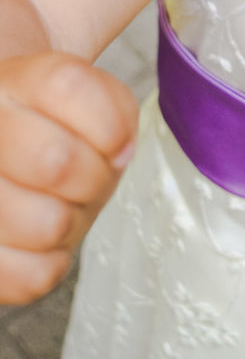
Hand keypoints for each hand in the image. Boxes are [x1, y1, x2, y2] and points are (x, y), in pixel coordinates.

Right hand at [0, 51, 137, 303]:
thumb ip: (115, 107)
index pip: (67, 86)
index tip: (117, 141)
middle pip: (57, 162)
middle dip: (97, 177)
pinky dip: (52, 263)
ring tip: (63, 203)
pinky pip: (31, 277)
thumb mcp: (92, 90)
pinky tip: (42, 237)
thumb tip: (119, 150)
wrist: (11, 144)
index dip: (111, 122)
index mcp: (11, 80)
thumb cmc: (57, 125)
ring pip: (46, 225)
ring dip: (74, 221)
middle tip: (92, 176)